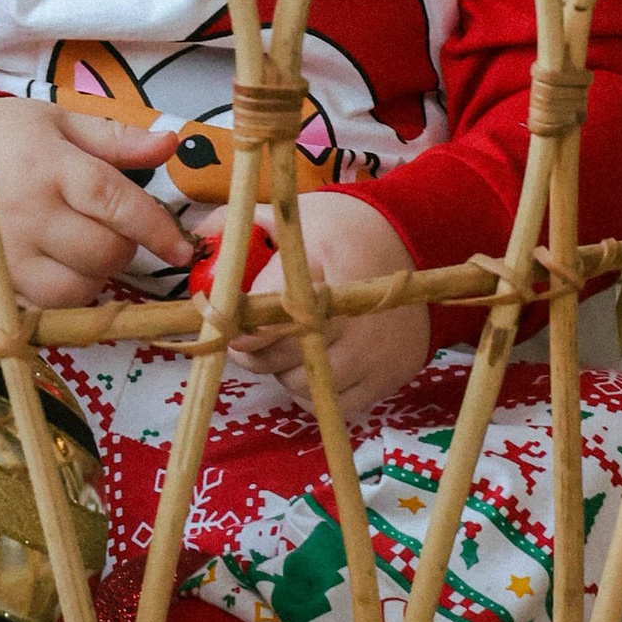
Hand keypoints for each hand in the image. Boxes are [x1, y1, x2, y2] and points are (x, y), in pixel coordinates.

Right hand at [0, 98, 182, 311]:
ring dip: (96, 275)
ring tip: (82, 246)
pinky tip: (58, 267)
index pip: (114, 202)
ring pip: (78, 290)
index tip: (183, 248)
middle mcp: (28, 214)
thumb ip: (116, 138)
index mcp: (50, 166)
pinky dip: (65, 296)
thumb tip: (171, 143)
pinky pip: (45, 309)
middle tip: (111, 228)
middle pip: (102, 253)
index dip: (155, 228)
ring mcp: (6, 256)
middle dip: (123, 246)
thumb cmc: (5, 136)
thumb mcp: (58, 121)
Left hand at [227, 189, 428, 425]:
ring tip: (288, 348)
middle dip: (256, 352)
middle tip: (249, 341)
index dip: (242, 326)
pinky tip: (313, 366)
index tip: (228, 327)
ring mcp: (375, 354)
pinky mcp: (389, 378)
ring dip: (284, 373)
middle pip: (283, 355)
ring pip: (304, 385)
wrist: (422, 243)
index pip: (270, 314)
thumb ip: (250, 225)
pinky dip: (315, 390)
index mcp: (329, 272)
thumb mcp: (302, 217)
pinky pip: (335, 404)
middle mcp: (355, 319)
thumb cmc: (350, 228)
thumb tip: (200, 234)